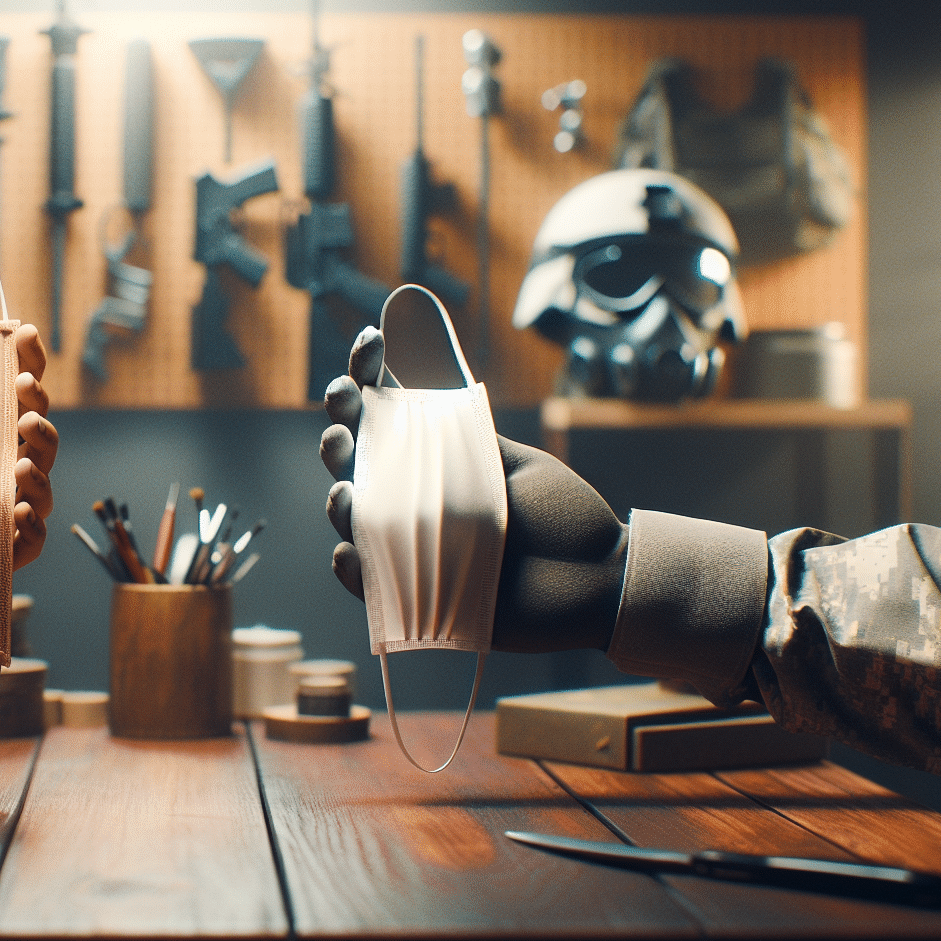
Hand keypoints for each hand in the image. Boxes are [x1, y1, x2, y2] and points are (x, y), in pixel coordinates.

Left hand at [0, 323, 57, 617]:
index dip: (21, 367)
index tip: (26, 337)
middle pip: (27, 448)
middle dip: (39, 419)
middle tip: (25, 404)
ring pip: (31, 498)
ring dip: (41, 476)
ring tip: (23, 465)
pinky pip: (16, 554)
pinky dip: (30, 535)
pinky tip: (21, 514)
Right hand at [320, 327, 626, 651]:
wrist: (601, 578)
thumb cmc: (563, 517)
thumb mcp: (519, 464)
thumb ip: (471, 439)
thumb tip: (429, 387)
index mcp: (435, 462)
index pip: (384, 414)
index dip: (368, 376)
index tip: (371, 343)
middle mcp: (413, 501)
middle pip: (355, 462)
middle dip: (339, 431)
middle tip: (343, 410)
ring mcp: (411, 548)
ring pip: (354, 522)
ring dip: (339, 502)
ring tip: (344, 489)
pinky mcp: (418, 597)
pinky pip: (371, 586)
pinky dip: (353, 571)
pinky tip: (349, 553)